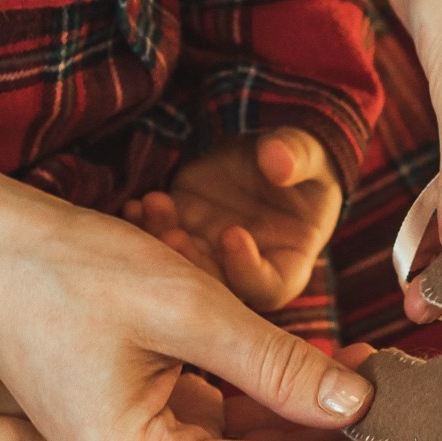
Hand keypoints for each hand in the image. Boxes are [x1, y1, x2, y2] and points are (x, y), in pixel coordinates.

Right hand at [0, 41, 430, 440]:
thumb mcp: (183, 306)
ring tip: (395, 389)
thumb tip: (359, 401)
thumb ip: (275, 362)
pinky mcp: (129, 430)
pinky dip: (275, 405)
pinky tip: (330, 368)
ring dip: (318, 427)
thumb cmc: (61, 268)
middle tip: (432, 431)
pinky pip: (221, 432)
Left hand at [122, 127, 342, 310]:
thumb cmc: (301, 164)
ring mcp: (207, 250)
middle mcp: (241, 268)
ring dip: (160, 240)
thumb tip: (278, 163)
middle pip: (213, 284)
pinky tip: (134, 206)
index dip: (247, 268)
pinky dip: (144, 224)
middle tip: (172, 234)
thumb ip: (296, 158)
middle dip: (190, 263)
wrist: (267, 154)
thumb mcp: (307, 156)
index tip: (233, 234)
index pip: (267, 286)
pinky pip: (159, 235)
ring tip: (150, 206)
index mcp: (286, 265)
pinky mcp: (182, 227)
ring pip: (179, 263)